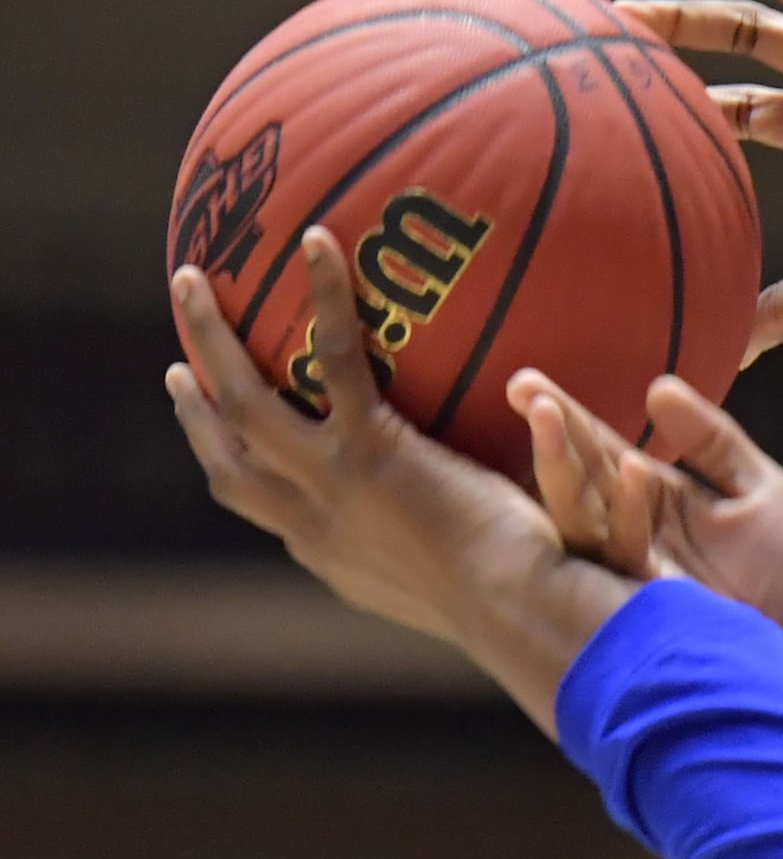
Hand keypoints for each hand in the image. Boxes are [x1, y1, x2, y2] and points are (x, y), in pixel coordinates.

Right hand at [166, 232, 624, 723]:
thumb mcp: (473, 574)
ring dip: (209, 338)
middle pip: (228, 458)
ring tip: (193, 277)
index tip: (209, 424)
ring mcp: (332, 487)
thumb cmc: (534, 600)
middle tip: (173, 361)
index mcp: (336, 555)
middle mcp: (315, 526)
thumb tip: (477, 508)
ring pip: (241, 403)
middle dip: (194, 407)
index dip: (228, 461)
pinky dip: (322, 299)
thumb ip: (454, 533)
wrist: (531, 616)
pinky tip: (317, 242)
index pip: (263, 505)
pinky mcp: (371, 454)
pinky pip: (333, 359)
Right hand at [513, 369, 782, 665]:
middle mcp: (631, 527)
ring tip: (551, 413)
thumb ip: (713, 440)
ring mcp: (634, 563)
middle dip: (549, 432)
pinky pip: (628, 549)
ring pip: (582, 511)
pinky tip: (637, 467)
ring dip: (566, 463)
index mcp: (650, 497)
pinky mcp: (649, 596)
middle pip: (578, 474)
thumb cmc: (781, 567)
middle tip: (520, 386)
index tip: (525, 378)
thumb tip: (657, 387)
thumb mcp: (757, 487)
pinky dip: (630, 509)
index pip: (599, 448)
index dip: (564, 414)